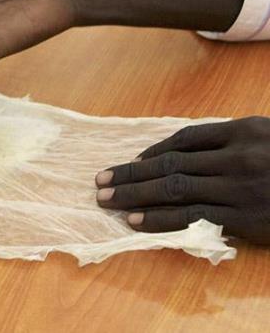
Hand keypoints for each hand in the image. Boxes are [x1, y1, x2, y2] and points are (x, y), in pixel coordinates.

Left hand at [94, 117, 269, 243]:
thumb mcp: (268, 139)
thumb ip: (230, 142)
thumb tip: (184, 153)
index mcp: (242, 131)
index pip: (186, 138)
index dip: (154, 150)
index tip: (132, 161)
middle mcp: (236, 157)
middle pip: (171, 163)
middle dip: (131, 173)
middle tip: (100, 180)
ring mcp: (237, 188)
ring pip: (174, 188)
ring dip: (134, 194)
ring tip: (106, 200)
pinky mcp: (242, 218)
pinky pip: (191, 216)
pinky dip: (159, 218)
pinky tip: (135, 221)